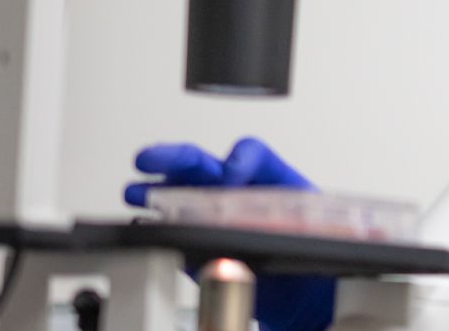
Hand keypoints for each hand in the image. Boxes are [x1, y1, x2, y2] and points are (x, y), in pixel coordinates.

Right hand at [124, 137, 333, 330]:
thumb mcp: (314, 228)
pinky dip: (157, 229)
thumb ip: (287, 221)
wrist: (305, 295)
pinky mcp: (202, 247)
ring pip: (180, 195)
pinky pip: (176, 234)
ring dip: (155, 192)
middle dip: (172, 158)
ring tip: (134, 193)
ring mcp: (214, 217)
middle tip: (148, 159)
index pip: (252, 153)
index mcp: (268, 179)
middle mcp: (236, 192)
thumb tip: (259, 229)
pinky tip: (143, 225)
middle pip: (202, 165)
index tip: (231, 175)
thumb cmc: (312, 250)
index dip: (240, 159)